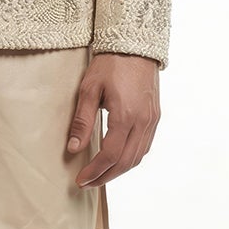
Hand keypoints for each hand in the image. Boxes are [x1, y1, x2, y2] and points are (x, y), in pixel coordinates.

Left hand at [66, 52, 159, 187]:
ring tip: (101, 175)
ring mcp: (152, 120)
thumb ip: (82, 121)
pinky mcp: (155, 116)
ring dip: (119, 170)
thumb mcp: (89, 90)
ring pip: (138, 157)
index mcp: (125, 116)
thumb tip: (74, 148)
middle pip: (125, 162)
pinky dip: (131, 158)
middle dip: (105, 176)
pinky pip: (145, 146)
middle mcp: (143, 122)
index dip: (94, 171)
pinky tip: (118, 159)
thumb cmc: (110, 64)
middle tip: (88, 183)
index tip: (81, 180)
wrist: (135, 46)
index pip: (110, 155)